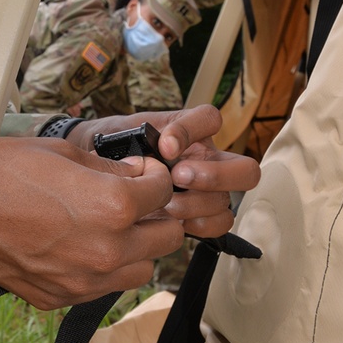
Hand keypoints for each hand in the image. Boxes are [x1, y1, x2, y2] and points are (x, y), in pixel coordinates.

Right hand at [0, 134, 181, 308]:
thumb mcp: (62, 151)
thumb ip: (110, 168)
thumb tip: (137, 176)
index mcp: (112, 207)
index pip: (165, 193)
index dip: (155, 177)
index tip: (140, 171)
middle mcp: (104, 251)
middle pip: (166, 238)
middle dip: (155, 215)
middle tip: (133, 198)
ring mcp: (80, 281)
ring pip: (140, 271)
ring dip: (135, 247)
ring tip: (107, 224)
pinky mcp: (56, 298)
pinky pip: (101, 288)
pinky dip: (100, 268)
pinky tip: (76, 243)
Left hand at [64, 105, 259, 240]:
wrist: (97, 171)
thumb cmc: (115, 148)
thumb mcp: (124, 131)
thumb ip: (145, 132)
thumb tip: (167, 148)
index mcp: (191, 131)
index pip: (210, 118)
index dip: (192, 131)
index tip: (164, 145)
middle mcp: (207, 160)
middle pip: (245, 169)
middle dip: (215, 175)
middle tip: (179, 177)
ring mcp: (208, 189)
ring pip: (226, 201)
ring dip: (197, 203)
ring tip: (167, 204)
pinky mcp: (200, 215)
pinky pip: (220, 223)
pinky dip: (200, 224)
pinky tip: (175, 220)